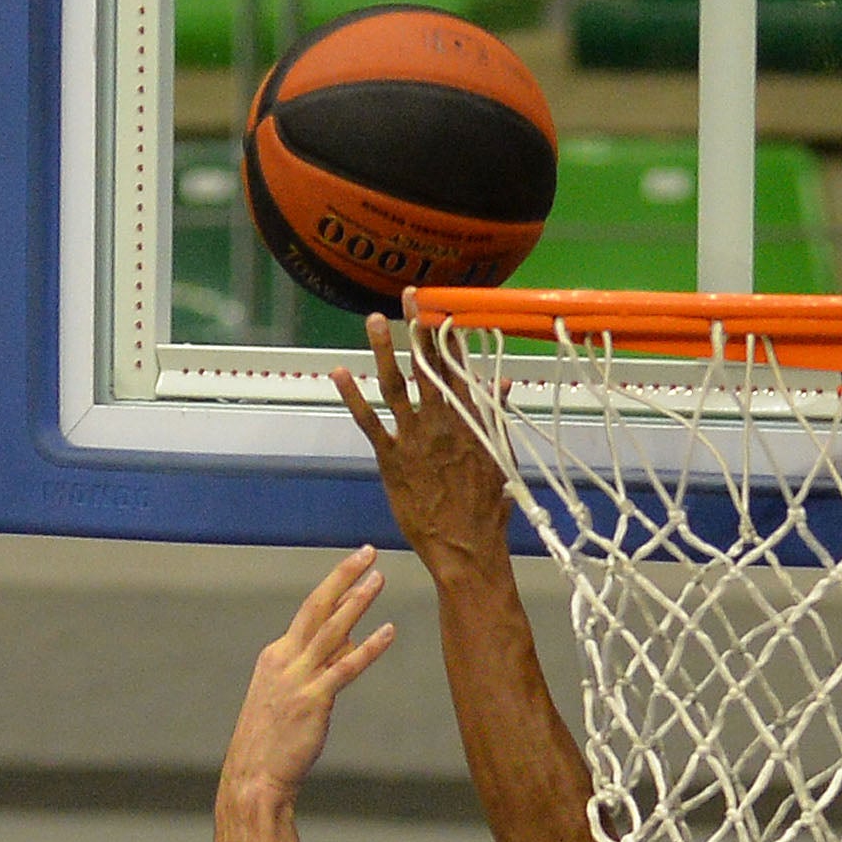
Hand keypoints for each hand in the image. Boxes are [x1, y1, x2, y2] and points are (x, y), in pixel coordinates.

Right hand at [223, 545, 396, 797]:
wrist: (254, 777)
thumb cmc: (273, 740)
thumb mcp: (291, 695)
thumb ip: (320, 666)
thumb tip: (352, 641)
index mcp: (276, 656)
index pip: (309, 613)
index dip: (335, 587)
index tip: (355, 565)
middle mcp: (284, 660)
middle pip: (317, 607)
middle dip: (343, 577)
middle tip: (367, 552)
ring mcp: (297, 680)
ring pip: (331, 631)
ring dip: (357, 603)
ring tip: (379, 579)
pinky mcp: (313, 701)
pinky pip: (345, 669)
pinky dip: (368, 648)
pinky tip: (388, 630)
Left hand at [336, 311, 514, 577]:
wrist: (467, 546)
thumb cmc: (487, 507)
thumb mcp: (499, 457)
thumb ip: (496, 416)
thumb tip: (502, 382)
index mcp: (470, 419)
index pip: (459, 367)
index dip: (449, 334)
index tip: (441, 306)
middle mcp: (442, 421)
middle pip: (428, 366)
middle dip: (418, 328)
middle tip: (409, 295)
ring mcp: (415, 438)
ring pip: (397, 385)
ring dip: (385, 350)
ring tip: (375, 319)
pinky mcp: (392, 459)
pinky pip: (369, 422)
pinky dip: (353, 397)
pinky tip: (340, 373)